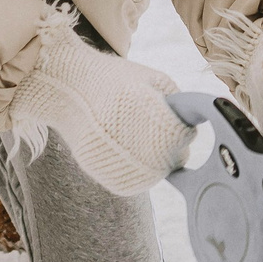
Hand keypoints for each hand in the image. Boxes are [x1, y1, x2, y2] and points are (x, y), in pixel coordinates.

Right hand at [9, 22, 192, 196]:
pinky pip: (135, 179)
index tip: (162, 112)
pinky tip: (120, 145)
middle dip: (168, 142)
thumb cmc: (116, 80)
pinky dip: (133, 166)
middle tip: (145, 122)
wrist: (69, 89)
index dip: (178, 122)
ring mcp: (130, 171)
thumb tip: (194, 124)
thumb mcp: (155, 80)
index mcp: (163, 126)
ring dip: (152, 157)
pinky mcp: (113, 181)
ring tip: (129, 132)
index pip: (186, 136)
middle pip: (176, 158)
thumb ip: (180, 103)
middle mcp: (149, 154)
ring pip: (156, 171)